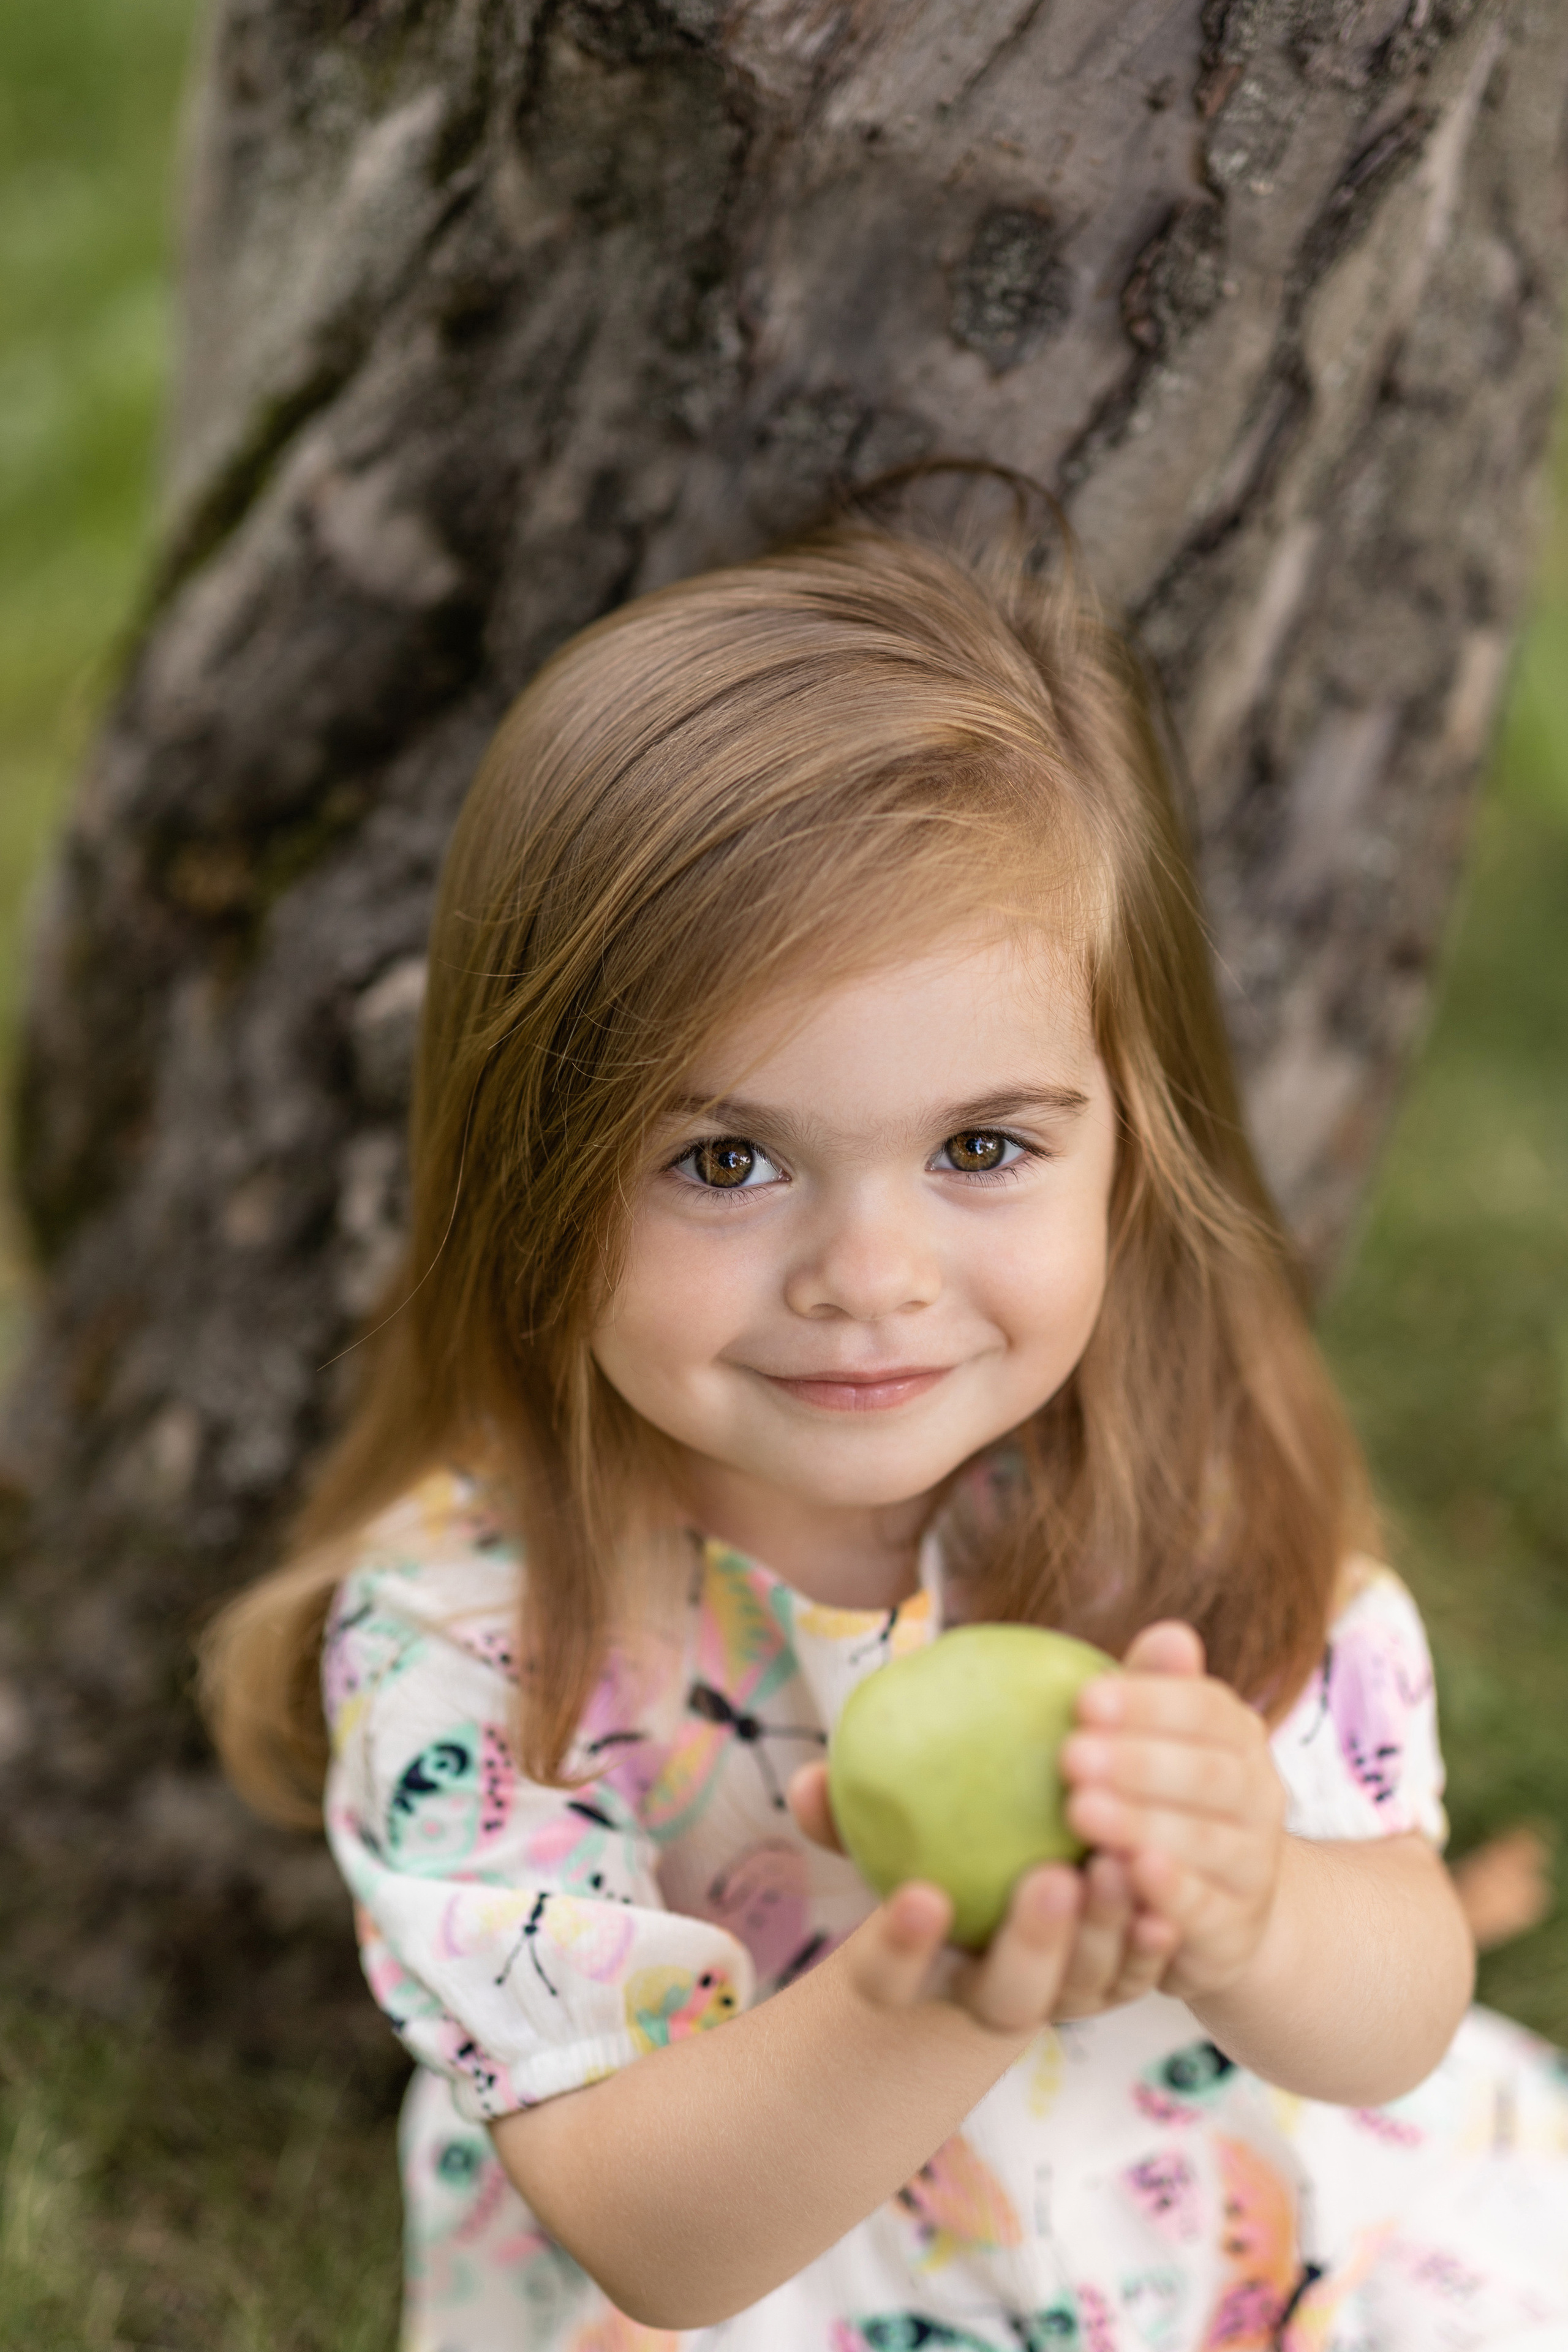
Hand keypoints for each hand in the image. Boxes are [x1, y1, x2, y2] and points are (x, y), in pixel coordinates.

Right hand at [787, 1765, 1176, 2032]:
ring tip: (1117, 1863)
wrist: (986, 1925)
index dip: (900, 1949)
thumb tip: (808, 1778)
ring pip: (1081, 1990)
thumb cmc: (922, 1865)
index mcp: (914, 1981)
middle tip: (1053, 1878)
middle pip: (1007, 2000)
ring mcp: (1054, 2002)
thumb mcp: (884, 1839)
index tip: (920, 1896)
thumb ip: (846, 1812)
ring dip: (1104, 1933)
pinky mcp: (1111, 1984)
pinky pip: (1135, 1972)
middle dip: (1031, 1947)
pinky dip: (1149, 1940)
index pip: (888, 1981)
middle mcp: (986, 2002)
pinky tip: (1163, 1894)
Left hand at [1059, 1621, 1286, 2001]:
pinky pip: (1204, 1908)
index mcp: (1236, 1735)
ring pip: (1205, 1841)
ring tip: (1079, 1810)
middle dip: (1137, 1762)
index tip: (1084, 1699)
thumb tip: (1169, 1632)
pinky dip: (1169, 1891)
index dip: (1148, 1703)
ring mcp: (1253, 1864)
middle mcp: (1258, 1795)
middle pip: (1206, 1774)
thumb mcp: (1156, 1743)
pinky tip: (1126, 1872)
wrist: (1223, 1908)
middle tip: (1069, 1756)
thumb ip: (1156, 1691)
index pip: (1204, 1708)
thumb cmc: (1162, 1800)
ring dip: (1142, 1823)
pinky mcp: (1234, 1926)